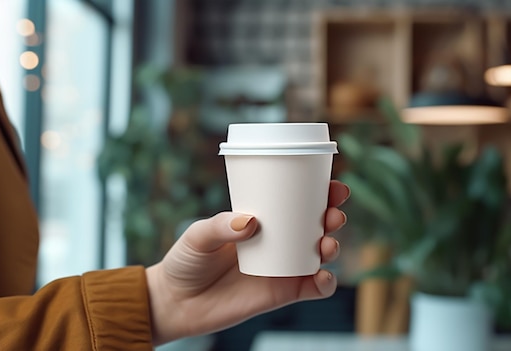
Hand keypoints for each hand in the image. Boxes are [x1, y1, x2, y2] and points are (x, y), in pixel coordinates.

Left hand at [145, 180, 349, 344]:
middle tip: (333, 214)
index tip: (333, 186)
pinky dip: (325, 283)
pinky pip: (313, 289)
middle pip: (317, 226)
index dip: (322, 193)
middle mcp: (278, 242)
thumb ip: (220, 226)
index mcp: (262, 220)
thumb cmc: (186, 262)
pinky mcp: (282, 293)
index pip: (298, 202)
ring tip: (326, 244)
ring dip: (332, 246)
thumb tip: (250, 221)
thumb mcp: (198, 236)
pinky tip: (323, 276)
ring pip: (320, 255)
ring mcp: (282, 268)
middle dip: (334, 216)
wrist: (177, 303)